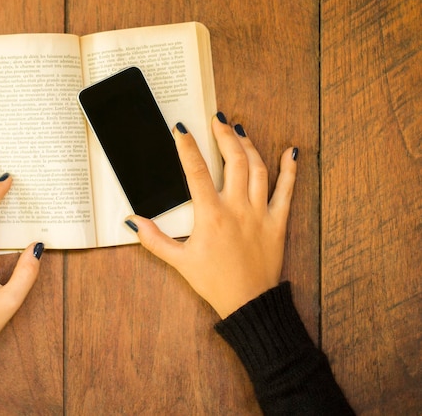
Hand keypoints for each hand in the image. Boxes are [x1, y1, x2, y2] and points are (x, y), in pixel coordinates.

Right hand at [126, 113, 296, 317]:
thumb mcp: (179, 261)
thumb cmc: (214, 282)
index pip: (197, 172)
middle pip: (232, 161)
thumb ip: (154, 239)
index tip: (181, 130)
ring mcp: (260, 212)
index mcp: (211, 215)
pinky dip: (290, 170)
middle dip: (224, 136)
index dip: (187, 148)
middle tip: (217, 121)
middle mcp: (237, 207)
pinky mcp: (278, 221)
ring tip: (240, 130)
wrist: (248, 303)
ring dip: (249, 146)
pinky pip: (287, 191)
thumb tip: (133, 222)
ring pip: (257, 169)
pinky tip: (291, 152)